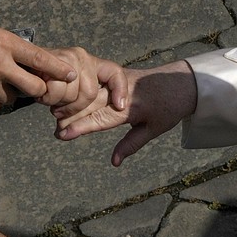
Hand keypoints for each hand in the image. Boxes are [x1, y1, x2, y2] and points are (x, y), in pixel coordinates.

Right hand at [0, 8, 77, 110]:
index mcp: (4, 42)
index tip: (71, 73)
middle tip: (37, 84)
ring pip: (13, 99)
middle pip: (33, 88)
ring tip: (9, 85)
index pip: (39, 57)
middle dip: (39, 88)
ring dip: (16, 95)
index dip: (58, 68)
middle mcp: (0, 65)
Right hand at [38, 47, 127, 111]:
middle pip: (90, 93)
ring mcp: (65, 56)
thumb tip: (114, 109)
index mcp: (91, 61)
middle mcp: (80, 56)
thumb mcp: (71, 88)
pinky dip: (46, 97)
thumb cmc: (47, 81)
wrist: (20, 65)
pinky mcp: (49, 60)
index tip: (121, 107)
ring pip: (71, 94)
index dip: (120, 90)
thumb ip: (86, 98)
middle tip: (59, 107)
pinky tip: (41, 91)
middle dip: (74, 107)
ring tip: (49, 96)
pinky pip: (53, 91)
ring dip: (57, 102)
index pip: (114, 72)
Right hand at [53, 61, 197, 165]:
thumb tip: (114, 163)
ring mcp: (119, 80)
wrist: (182, 80)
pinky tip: (67, 99)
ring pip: (91, 92)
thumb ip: (131, 144)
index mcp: (133, 107)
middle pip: (91, 103)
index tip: (63, 134)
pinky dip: (82, 91)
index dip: (82, 127)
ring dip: (73, 103)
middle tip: (54, 130)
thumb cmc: (170, 108)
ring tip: (55, 117)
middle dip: (71, 115)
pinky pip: (95, 82)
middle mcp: (123, 92)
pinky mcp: (117, 74)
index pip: (102, 118)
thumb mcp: (154, 129)